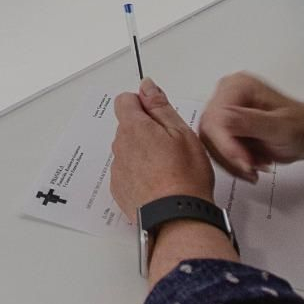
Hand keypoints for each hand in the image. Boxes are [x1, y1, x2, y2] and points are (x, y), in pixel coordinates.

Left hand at [109, 78, 215, 220]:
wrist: (177, 218)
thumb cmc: (185, 176)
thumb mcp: (181, 132)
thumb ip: (159, 106)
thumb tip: (146, 86)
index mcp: (134, 128)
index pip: (125, 100)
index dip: (143, 103)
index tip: (158, 113)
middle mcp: (120, 147)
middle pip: (127, 126)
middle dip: (145, 130)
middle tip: (171, 144)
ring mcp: (118, 170)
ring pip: (128, 150)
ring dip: (142, 153)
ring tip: (167, 167)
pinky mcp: (120, 190)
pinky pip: (127, 172)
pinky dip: (139, 174)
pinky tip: (159, 183)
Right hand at [198, 72, 303, 181]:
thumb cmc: (303, 126)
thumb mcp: (280, 127)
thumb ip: (251, 122)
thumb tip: (224, 119)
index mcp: (238, 86)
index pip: (216, 117)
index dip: (227, 144)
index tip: (245, 162)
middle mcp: (227, 94)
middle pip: (210, 132)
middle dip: (230, 155)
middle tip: (252, 168)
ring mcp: (225, 110)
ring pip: (211, 144)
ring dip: (232, 162)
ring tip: (256, 166)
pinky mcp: (226, 126)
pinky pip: (217, 150)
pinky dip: (234, 163)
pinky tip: (252, 164)